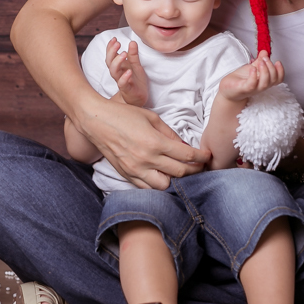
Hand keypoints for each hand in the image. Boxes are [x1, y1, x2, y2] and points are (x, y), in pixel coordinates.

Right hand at [78, 94, 209, 189]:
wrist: (96, 121)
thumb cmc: (124, 115)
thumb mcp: (152, 118)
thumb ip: (170, 134)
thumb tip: (185, 146)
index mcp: (155, 142)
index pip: (187, 155)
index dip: (201, 157)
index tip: (207, 156)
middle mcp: (146, 159)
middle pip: (180, 172)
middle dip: (194, 170)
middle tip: (200, 166)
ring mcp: (136, 170)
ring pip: (165, 186)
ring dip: (175, 180)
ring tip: (179, 172)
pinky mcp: (127, 175)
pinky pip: (147, 188)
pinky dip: (157, 184)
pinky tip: (162, 176)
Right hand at [105, 38, 148, 107]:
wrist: (139, 98)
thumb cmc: (135, 81)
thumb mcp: (136, 65)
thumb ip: (133, 55)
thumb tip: (132, 42)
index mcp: (119, 67)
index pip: (111, 56)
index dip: (110, 47)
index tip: (114, 39)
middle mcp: (118, 74)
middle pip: (109, 62)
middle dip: (111, 52)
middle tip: (117, 43)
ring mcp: (121, 81)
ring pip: (114, 72)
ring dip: (117, 62)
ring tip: (123, 53)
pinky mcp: (127, 89)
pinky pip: (122, 84)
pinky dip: (124, 77)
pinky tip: (129, 71)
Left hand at [218, 51, 285, 101]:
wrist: (228, 89)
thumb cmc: (241, 80)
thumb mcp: (252, 67)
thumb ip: (259, 60)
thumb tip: (265, 51)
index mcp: (265, 80)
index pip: (278, 79)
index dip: (281, 71)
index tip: (277, 61)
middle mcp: (261, 86)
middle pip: (273, 80)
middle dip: (271, 67)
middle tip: (265, 58)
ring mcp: (253, 89)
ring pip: (265, 84)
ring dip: (265, 71)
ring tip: (261, 62)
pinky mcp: (244, 89)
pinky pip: (252, 85)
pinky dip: (253, 76)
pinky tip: (252, 68)